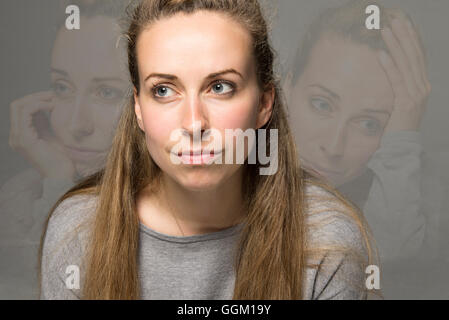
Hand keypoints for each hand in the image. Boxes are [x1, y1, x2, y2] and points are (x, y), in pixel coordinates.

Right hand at [9, 91, 75, 180]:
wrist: (63, 176)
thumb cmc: (61, 160)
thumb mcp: (51, 136)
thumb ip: (44, 123)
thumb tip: (46, 105)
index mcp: (21, 136)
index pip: (20, 109)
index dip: (35, 99)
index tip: (53, 97)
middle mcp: (16, 136)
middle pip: (16, 105)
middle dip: (35, 96)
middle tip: (53, 95)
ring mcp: (18, 138)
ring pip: (18, 106)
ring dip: (37, 99)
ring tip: (54, 100)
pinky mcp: (25, 139)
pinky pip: (26, 112)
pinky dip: (39, 105)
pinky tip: (52, 106)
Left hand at [378, 11, 430, 131]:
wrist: (401, 147)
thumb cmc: (396, 125)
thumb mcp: (400, 102)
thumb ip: (398, 86)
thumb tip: (388, 69)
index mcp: (422, 85)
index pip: (418, 56)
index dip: (411, 39)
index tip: (404, 23)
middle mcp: (423, 87)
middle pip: (414, 56)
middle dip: (405, 36)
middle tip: (395, 19)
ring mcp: (417, 95)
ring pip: (406, 64)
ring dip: (396, 45)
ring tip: (386, 30)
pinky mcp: (406, 103)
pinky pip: (397, 80)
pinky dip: (389, 66)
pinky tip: (380, 53)